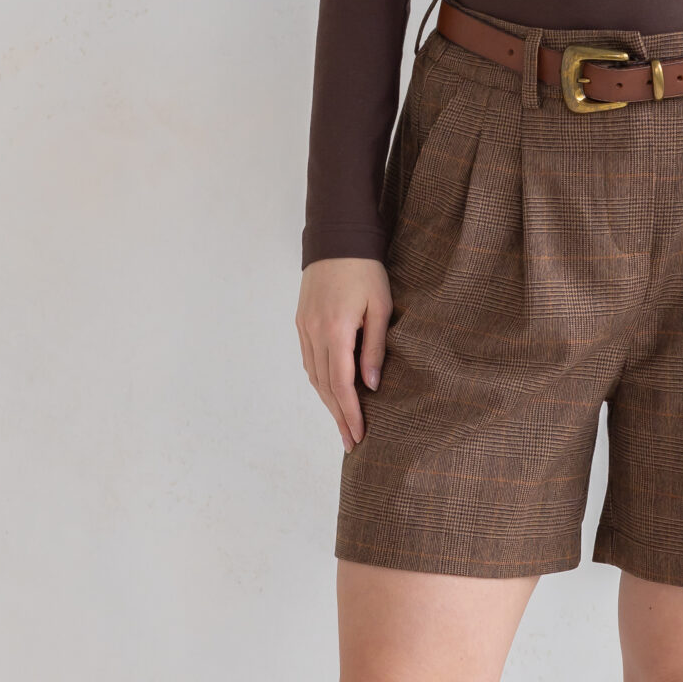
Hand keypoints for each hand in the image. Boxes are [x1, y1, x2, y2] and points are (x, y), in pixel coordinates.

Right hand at [297, 257, 391, 449]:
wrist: (337, 239)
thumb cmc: (366, 271)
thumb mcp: (380, 307)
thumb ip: (374, 348)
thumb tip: (370, 386)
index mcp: (335, 330)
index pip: (340, 384)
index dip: (350, 413)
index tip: (359, 435)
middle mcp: (314, 333)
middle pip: (324, 386)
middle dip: (338, 417)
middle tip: (351, 442)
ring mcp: (304, 328)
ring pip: (313, 376)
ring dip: (327, 403)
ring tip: (343, 424)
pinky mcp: (301, 322)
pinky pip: (309, 361)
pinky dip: (319, 382)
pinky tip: (330, 393)